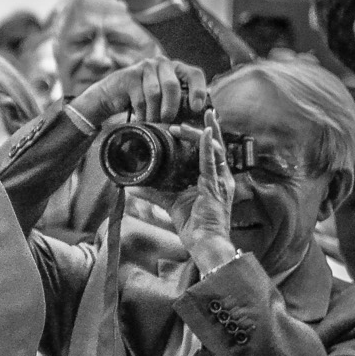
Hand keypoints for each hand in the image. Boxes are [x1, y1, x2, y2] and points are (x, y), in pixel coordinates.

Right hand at [71, 58, 206, 129]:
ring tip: (152, 122)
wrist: (110, 97)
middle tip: (167, 121)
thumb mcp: (164, 100)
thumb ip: (180, 103)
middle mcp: (162, 63)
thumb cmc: (142, 101)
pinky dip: (142, 113)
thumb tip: (198, 117)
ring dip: (154, 112)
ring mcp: (145, 66)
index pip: (194, 74)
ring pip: (155, 93)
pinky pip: (140, 98)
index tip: (196, 108)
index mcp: (176, 68)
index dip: (198, 91)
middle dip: (171, 107)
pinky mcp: (130, 75)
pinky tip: (140, 118)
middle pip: (172, 86)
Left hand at [142, 110, 237, 273]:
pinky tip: (205, 132)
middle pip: (216, 145)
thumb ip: (154, 193)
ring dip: (198, 134)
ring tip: (183, 125)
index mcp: (214, 178)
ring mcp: (220, 181)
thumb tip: (133, 186)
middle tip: (195, 112)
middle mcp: (221, 177)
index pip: (212, 150)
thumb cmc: (194, 225)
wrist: (205, 243)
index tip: (196, 119)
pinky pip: (212, 162)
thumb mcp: (171, 203)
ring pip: (213, 149)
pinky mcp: (215, 187)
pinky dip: (207, 145)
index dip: (207, 134)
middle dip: (206, 127)